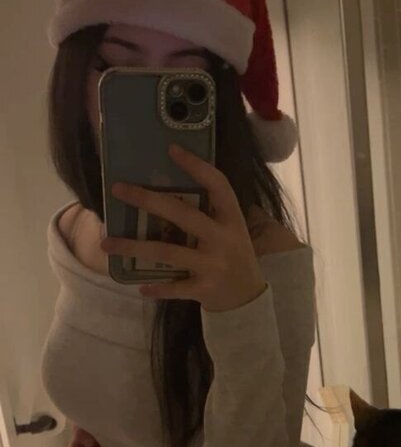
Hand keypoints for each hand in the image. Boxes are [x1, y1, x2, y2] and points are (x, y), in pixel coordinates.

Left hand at [100, 144, 267, 310]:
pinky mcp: (204, 288)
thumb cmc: (233, 255)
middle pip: (182, 214)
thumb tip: (165, 191)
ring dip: (133, 247)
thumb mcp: (231, 230)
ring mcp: (213, 264)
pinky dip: (157, 288)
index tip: (172, 149)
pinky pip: (174, 287)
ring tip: (106, 242)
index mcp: (231, 218)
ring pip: (167, 252)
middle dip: (147, 200)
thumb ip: (209, 214)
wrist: (249, 296)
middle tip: (118, 189)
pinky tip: (139, 287)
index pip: (218, 185)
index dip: (197, 166)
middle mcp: (223, 238)